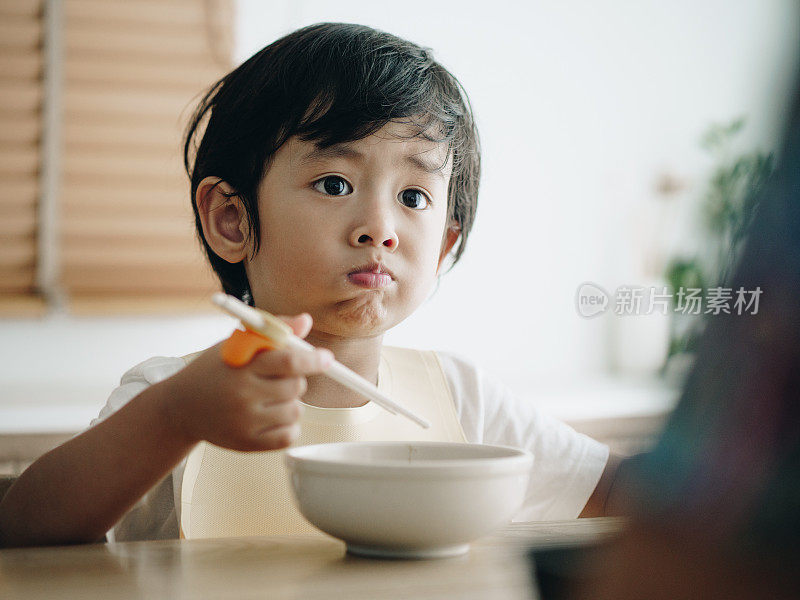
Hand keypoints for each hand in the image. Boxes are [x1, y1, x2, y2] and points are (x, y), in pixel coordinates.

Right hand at [160, 313, 331, 451]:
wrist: (180, 407)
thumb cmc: (215, 370)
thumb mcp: (237, 344)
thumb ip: (273, 331)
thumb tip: (306, 321)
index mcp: (243, 365)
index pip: (289, 361)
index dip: (314, 359)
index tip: (326, 358)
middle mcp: (244, 395)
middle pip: (297, 386)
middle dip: (296, 379)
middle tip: (278, 377)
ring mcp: (246, 422)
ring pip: (295, 411)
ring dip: (290, 402)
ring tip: (268, 397)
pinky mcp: (247, 443)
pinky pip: (289, 435)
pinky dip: (288, 426)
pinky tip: (271, 415)